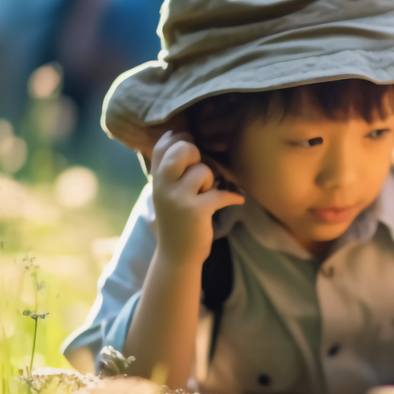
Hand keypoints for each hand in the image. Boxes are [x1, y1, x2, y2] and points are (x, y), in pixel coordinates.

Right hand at [150, 130, 243, 266]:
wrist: (177, 256)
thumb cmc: (177, 221)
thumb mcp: (167, 194)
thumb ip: (172, 171)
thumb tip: (186, 138)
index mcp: (157, 180)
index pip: (162, 146)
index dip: (180, 138)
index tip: (192, 144)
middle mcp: (163, 186)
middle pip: (182, 150)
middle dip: (196, 153)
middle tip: (201, 168)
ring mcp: (178, 198)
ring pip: (203, 171)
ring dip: (212, 181)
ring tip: (208, 194)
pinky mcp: (196, 211)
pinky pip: (221, 193)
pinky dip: (233, 196)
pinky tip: (237, 199)